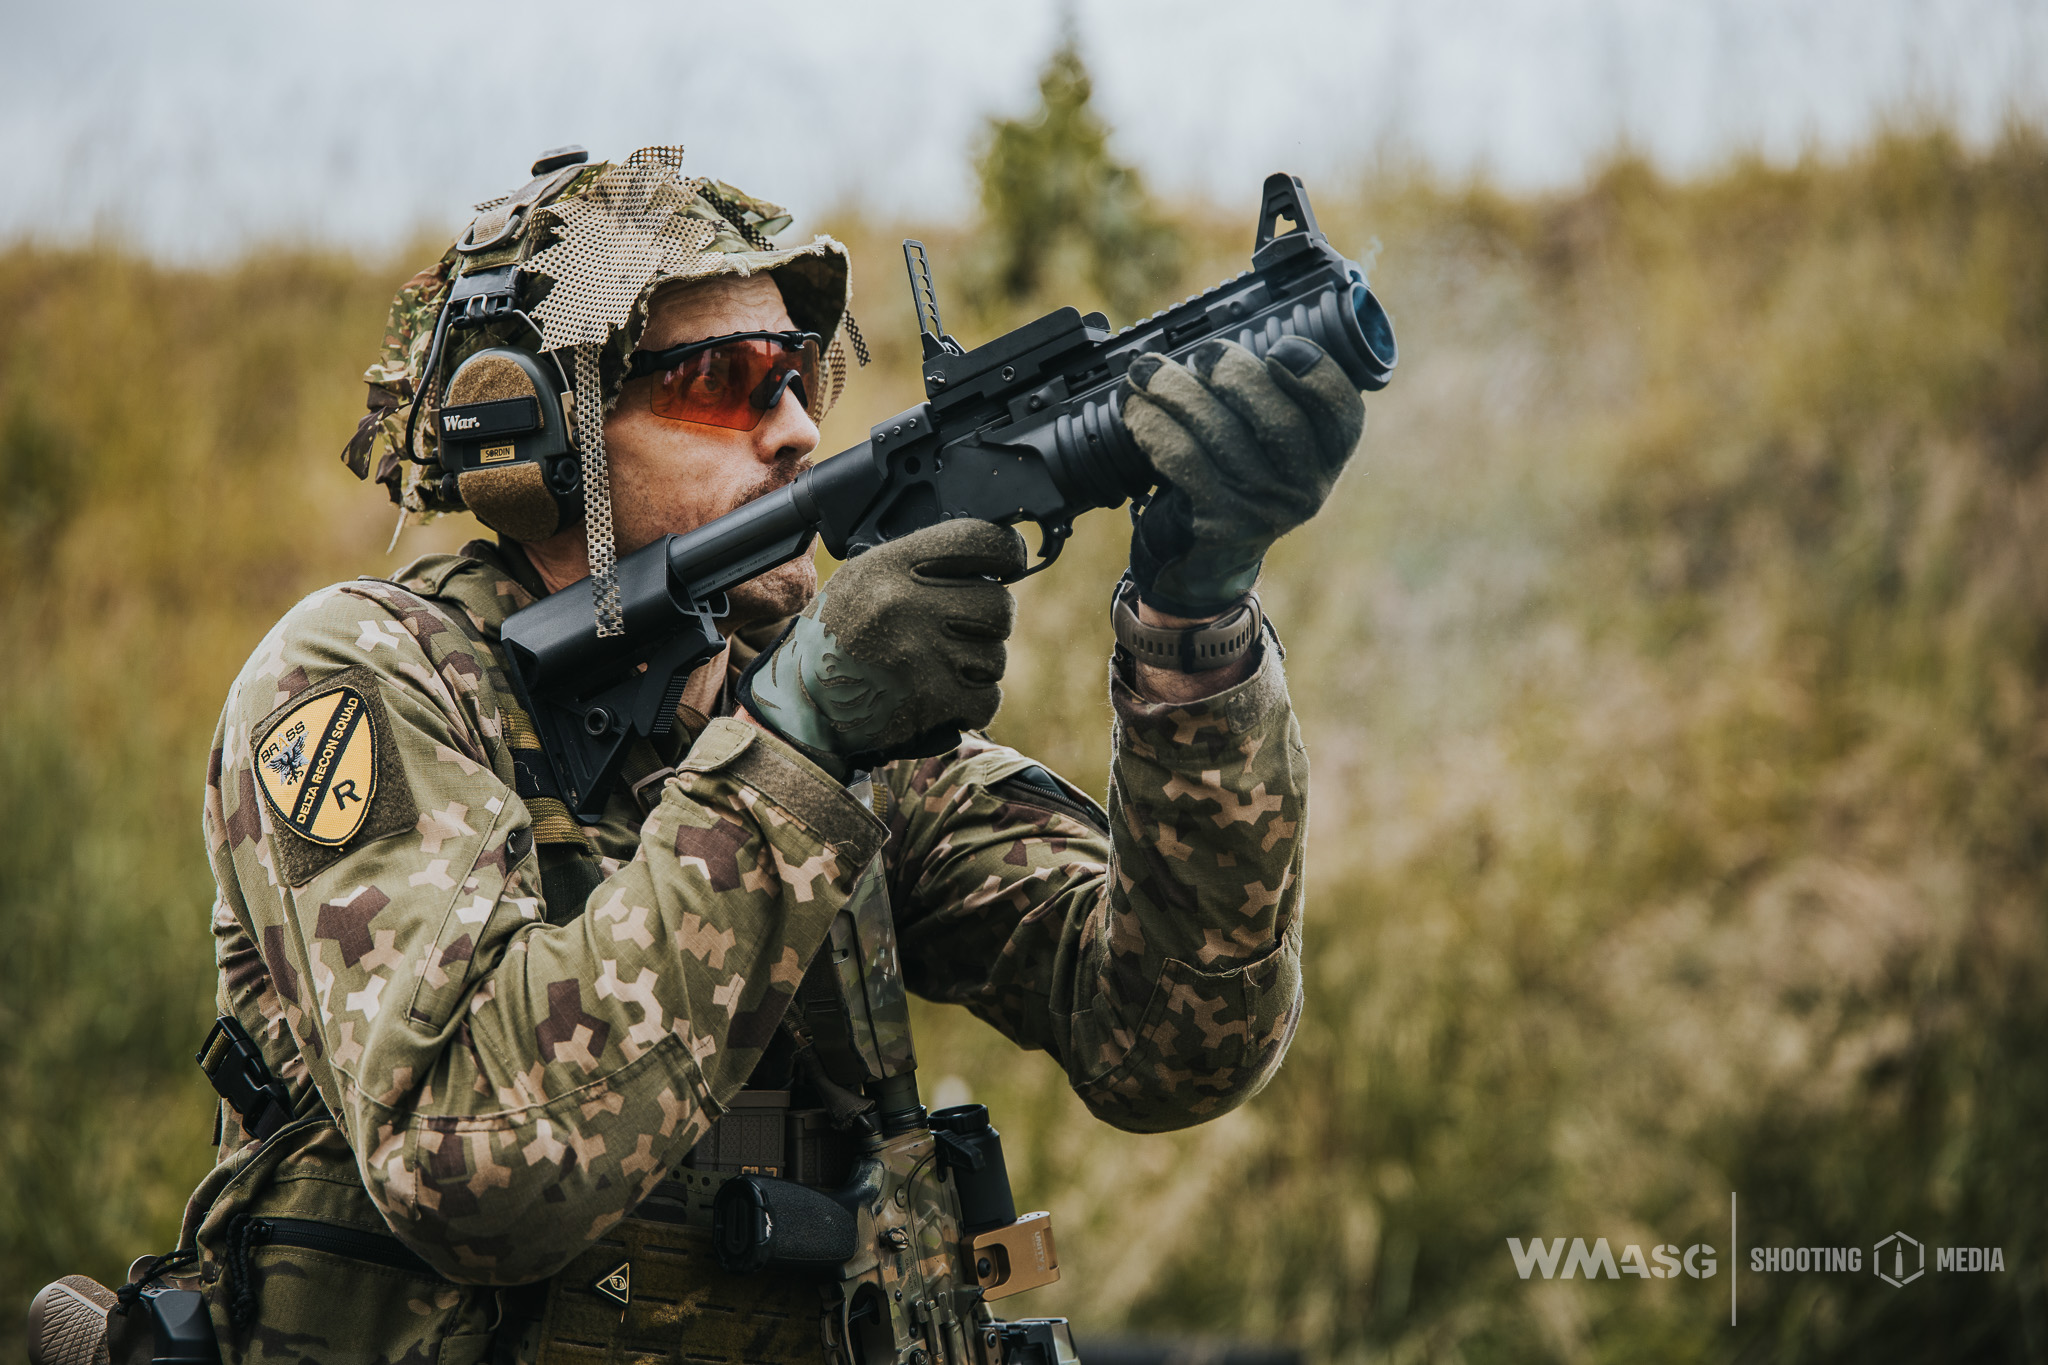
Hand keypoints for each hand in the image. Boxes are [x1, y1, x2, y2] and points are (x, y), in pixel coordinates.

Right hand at [737, 519, 1025, 776]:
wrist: (802, 704)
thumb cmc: (836, 637)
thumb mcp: (863, 579)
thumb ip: (919, 563)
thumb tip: (990, 558)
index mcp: (890, 566)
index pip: (980, 539)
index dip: (1006, 551)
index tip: (1008, 563)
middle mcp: (907, 604)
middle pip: (999, 604)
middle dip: (989, 620)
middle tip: (964, 628)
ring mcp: (922, 654)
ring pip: (996, 655)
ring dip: (978, 664)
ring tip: (941, 665)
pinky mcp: (931, 700)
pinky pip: (988, 697)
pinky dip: (974, 702)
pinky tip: (945, 695)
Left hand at [1122, 335, 1364, 616]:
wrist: (1203, 558)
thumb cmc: (1235, 476)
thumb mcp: (1268, 442)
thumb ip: (1269, 391)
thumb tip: (1230, 323)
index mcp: (1328, 455)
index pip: (1342, 413)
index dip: (1317, 375)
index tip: (1281, 347)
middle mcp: (1305, 487)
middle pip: (1279, 421)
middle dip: (1235, 375)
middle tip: (1203, 353)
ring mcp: (1264, 510)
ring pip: (1222, 437)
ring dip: (1176, 393)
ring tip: (1145, 370)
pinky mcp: (1219, 523)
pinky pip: (1183, 462)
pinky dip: (1154, 427)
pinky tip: (1135, 409)